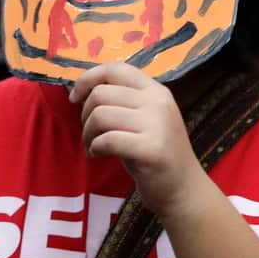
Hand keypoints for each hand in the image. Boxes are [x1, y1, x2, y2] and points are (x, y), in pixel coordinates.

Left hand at [70, 62, 205, 218]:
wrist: (183, 188)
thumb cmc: (154, 153)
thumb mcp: (144, 119)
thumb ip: (123, 101)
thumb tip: (83, 88)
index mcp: (157, 91)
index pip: (116, 68)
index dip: (87, 79)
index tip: (75, 98)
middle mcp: (159, 102)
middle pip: (101, 93)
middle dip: (84, 114)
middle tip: (91, 133)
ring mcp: (158, 125)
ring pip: (100, 115)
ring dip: (87, 134)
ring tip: (94, 146)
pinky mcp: (152, 149)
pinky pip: (108, 140)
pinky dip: (95, 148)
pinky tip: (99, 156)